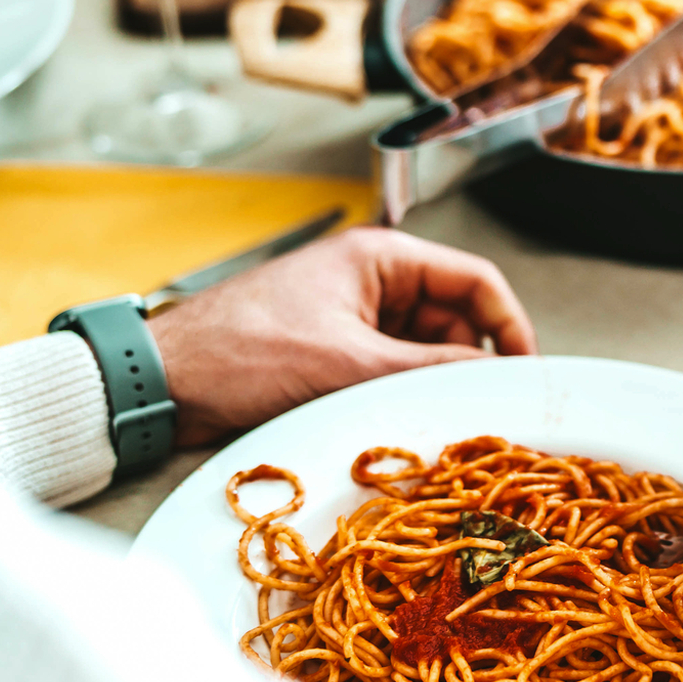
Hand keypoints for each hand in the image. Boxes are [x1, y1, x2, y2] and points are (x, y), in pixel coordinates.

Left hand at [149, 227, 536, 445]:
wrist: (158, 386)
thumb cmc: (241, 355)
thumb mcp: (349, 363)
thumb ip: (431, 368)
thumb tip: (498, 378)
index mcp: (380, 258)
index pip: (475, 281)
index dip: (509, 325)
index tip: (524, 373)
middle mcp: (371, 282)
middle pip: (455, 320)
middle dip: (468, 362)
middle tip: (480, 407)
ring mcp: (352, 320)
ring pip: (424, 351)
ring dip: (432, 383)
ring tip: (436, 419)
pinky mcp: (333, 355)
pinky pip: (391, 372)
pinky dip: (402, 395)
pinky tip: (403, 423)